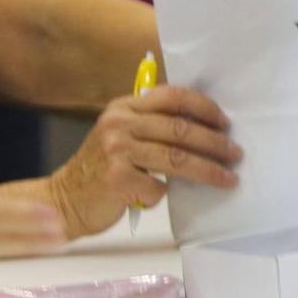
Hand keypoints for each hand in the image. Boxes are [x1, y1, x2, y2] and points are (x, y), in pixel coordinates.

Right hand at [48, 86, 242, 235]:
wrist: (63, 201)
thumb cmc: (100, 171)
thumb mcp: (120, 136)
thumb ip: (150, 126)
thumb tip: (204, 128)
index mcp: (123, 107)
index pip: (172, 96)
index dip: (203, 108)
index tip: (225, 123)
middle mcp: (119, 123)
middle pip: (180, 128)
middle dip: (214, 142)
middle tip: (235, 153)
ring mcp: (116, 150)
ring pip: (176, 158)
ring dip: (208, 170)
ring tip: (228, 178)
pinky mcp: (116, 179)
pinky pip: (157, 186)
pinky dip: (165, 193)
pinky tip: (163, 196)